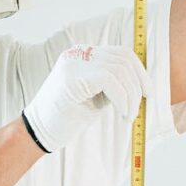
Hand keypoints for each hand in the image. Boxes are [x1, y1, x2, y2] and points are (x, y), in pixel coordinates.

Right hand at [23, 44, 152, 152]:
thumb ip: (113, 84)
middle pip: (123, 58)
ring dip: (131, 96)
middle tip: (138, 108)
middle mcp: (78, 53)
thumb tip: (142, 83)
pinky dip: (122, 98)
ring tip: (128, 116)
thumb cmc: (67, 117)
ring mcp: (74, 62)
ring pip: (119, 69)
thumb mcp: (96, 95)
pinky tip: (122, 114)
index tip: (147, 93)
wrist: (39, 132)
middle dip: (138, 84)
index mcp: (83, 54)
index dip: (140, 72)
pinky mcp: (72, 76)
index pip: (121, 53)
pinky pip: (110, 79)